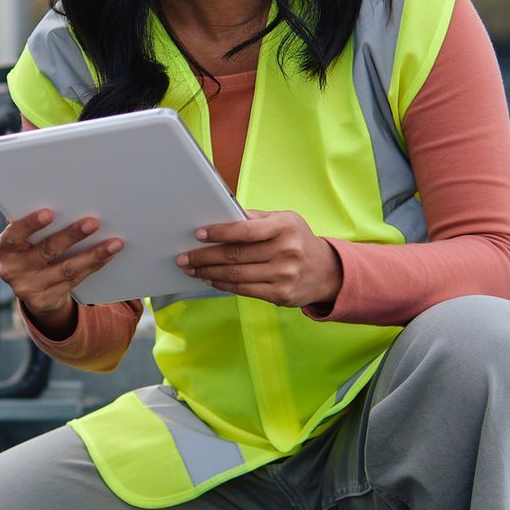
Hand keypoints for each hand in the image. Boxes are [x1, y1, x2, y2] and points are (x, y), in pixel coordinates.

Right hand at [0, 209, 124, 329]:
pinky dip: (93, 266)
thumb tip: (65, 201)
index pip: (15, 234)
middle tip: (93, 222)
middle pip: (46, 251)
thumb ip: (36, 225)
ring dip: (92, 254)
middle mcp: (12, 269)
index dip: (31, 223)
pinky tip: (108, 255)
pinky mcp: (46, 300)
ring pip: (66, 269)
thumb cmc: (31, 249)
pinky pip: (74, 281)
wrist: (30, 289)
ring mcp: (29, 288)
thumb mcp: (25, 238)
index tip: (50, 212)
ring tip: (113, 242)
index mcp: (5, 247)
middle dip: (71, 236)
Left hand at [174, 210, 342, 308]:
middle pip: (236, 255)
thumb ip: (255, 218)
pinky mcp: (281, 295)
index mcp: (285, 227)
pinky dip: (222, 284)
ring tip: (192, 269)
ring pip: (236, 275)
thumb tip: (221, 214)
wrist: (326, 271)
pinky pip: (244, 290)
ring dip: (208, 273)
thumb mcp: (284, 221)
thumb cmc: (296, 240)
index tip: (199, 234)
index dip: (220, 233)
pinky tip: (210, 279)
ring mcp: (284, 275)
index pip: (246, 230)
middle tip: (184, 257)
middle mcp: (287, 251)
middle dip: (204, 257)